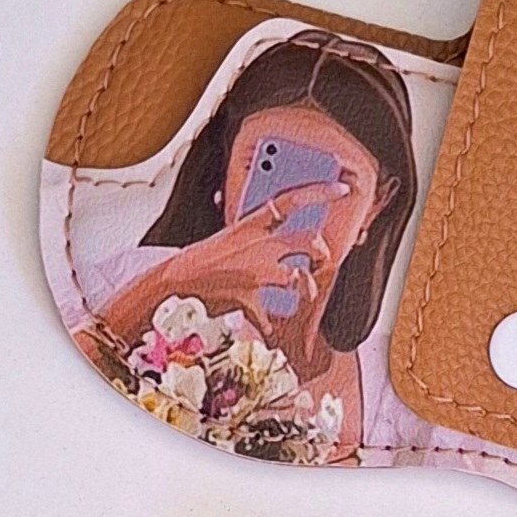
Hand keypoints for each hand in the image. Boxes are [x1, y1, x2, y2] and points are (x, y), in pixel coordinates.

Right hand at [100, 182, 354, 347]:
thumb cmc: (202, 260)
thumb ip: (257, 234)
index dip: (320, 193)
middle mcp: (256, 246)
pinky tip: (273, 327)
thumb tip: (279, 229)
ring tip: (304, 290)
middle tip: (319, 257)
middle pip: (306, 243)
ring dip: (306, 287)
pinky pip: (272, 314)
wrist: (173, 283)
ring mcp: (254, 274)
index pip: (290, 200)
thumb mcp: (230, 236)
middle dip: (319, 252)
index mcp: (249, 224)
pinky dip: (272, 324)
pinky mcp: (249, 300)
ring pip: (298, 278)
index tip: (344, 189)